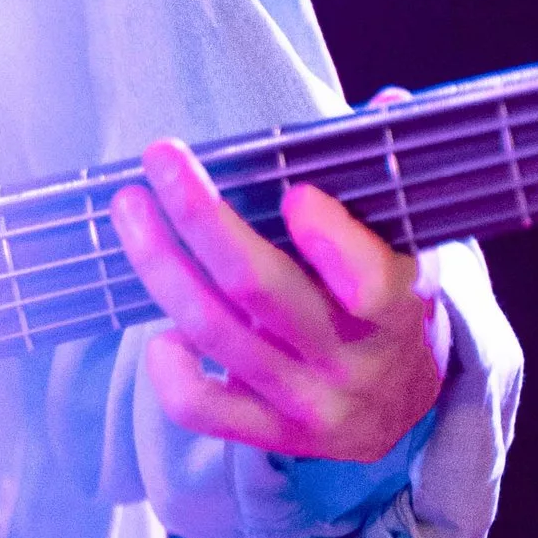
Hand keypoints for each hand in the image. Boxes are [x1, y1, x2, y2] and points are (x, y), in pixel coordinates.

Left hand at [110, 102, 452, 464]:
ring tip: (129, 209)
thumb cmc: (390, 306)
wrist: (404, 410)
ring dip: (161, 265)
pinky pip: (202, 408)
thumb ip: (386, 180)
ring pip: (216, 333)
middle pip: (261, 290)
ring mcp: (308, 403)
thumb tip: (388, 101)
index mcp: (398, 309)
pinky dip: (170, 370)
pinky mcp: (271, 436)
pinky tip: (160, 330)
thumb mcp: (408, 247)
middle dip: (202, 218)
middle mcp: (352, 361)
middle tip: (162, 158)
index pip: (370, 282)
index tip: (293, 193)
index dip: (329, 240)